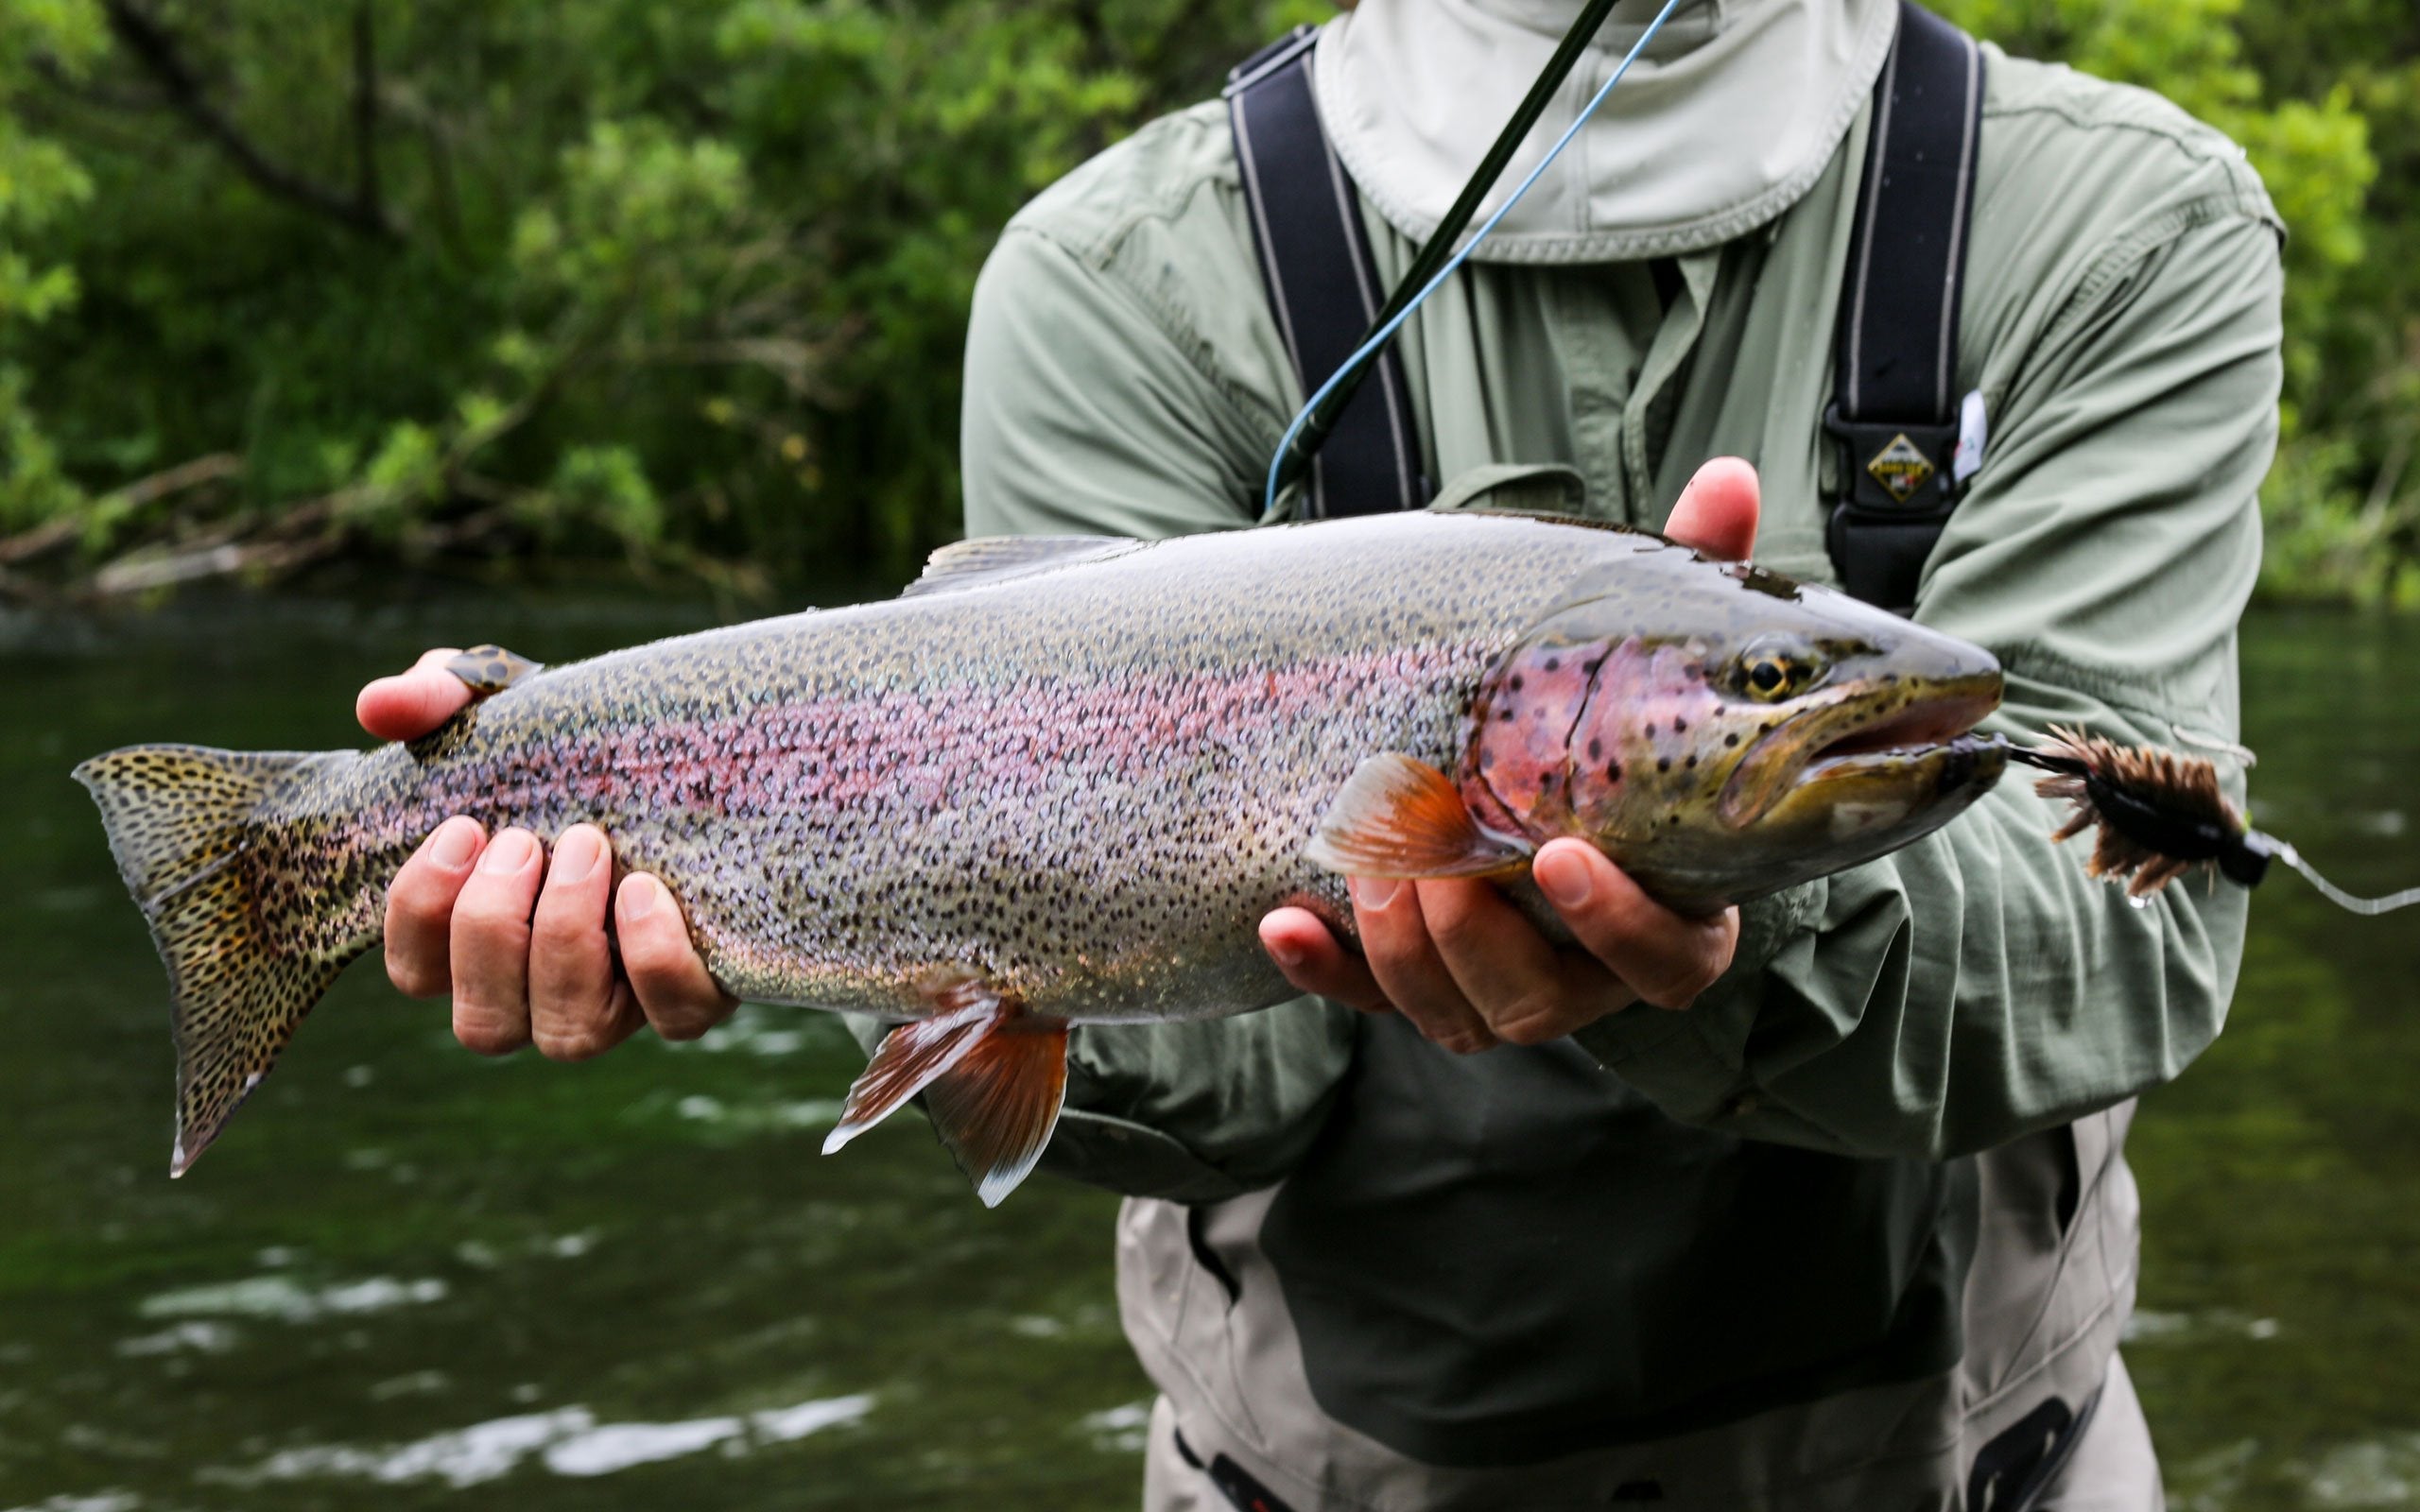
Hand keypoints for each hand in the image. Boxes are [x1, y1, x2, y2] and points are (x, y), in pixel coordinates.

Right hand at [360, 648, 735, 1057]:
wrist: (682, 750)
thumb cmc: (568, 745)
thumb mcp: (503, 707)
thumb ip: (435, 700)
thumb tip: (376, 707)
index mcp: (475, 939)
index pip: (416, 974)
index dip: (422, 915)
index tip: (462, 829)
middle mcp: (537, 991)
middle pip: (483, 1023)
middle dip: (492, 928)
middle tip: (523, 839)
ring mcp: (617, 1004)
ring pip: (568, 1035)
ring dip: (565, 941)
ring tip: (586, 844)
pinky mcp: (693, 991)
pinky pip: (675, 1017)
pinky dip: (655, 962)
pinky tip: (645, 889)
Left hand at [1258, 457, 1760, 1051]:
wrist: (1551, 775)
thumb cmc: (1620, 723)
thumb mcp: (1655, 656)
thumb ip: (1694, 582)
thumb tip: (1729, 479)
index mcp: (1671, 910)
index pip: (1666, 957)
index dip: (1617, 921)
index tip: (1559, 855)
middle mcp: (1589, 970)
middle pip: (1543, 1002)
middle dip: (1479, 938)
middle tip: (1436, 860)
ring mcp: (1503, 985)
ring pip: (1460, 1015)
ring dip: (1406, 950)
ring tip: (1372, 865)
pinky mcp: (1421, 985)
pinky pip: (1370, 1003)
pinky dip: (1325, 974)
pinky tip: (1282, 923)